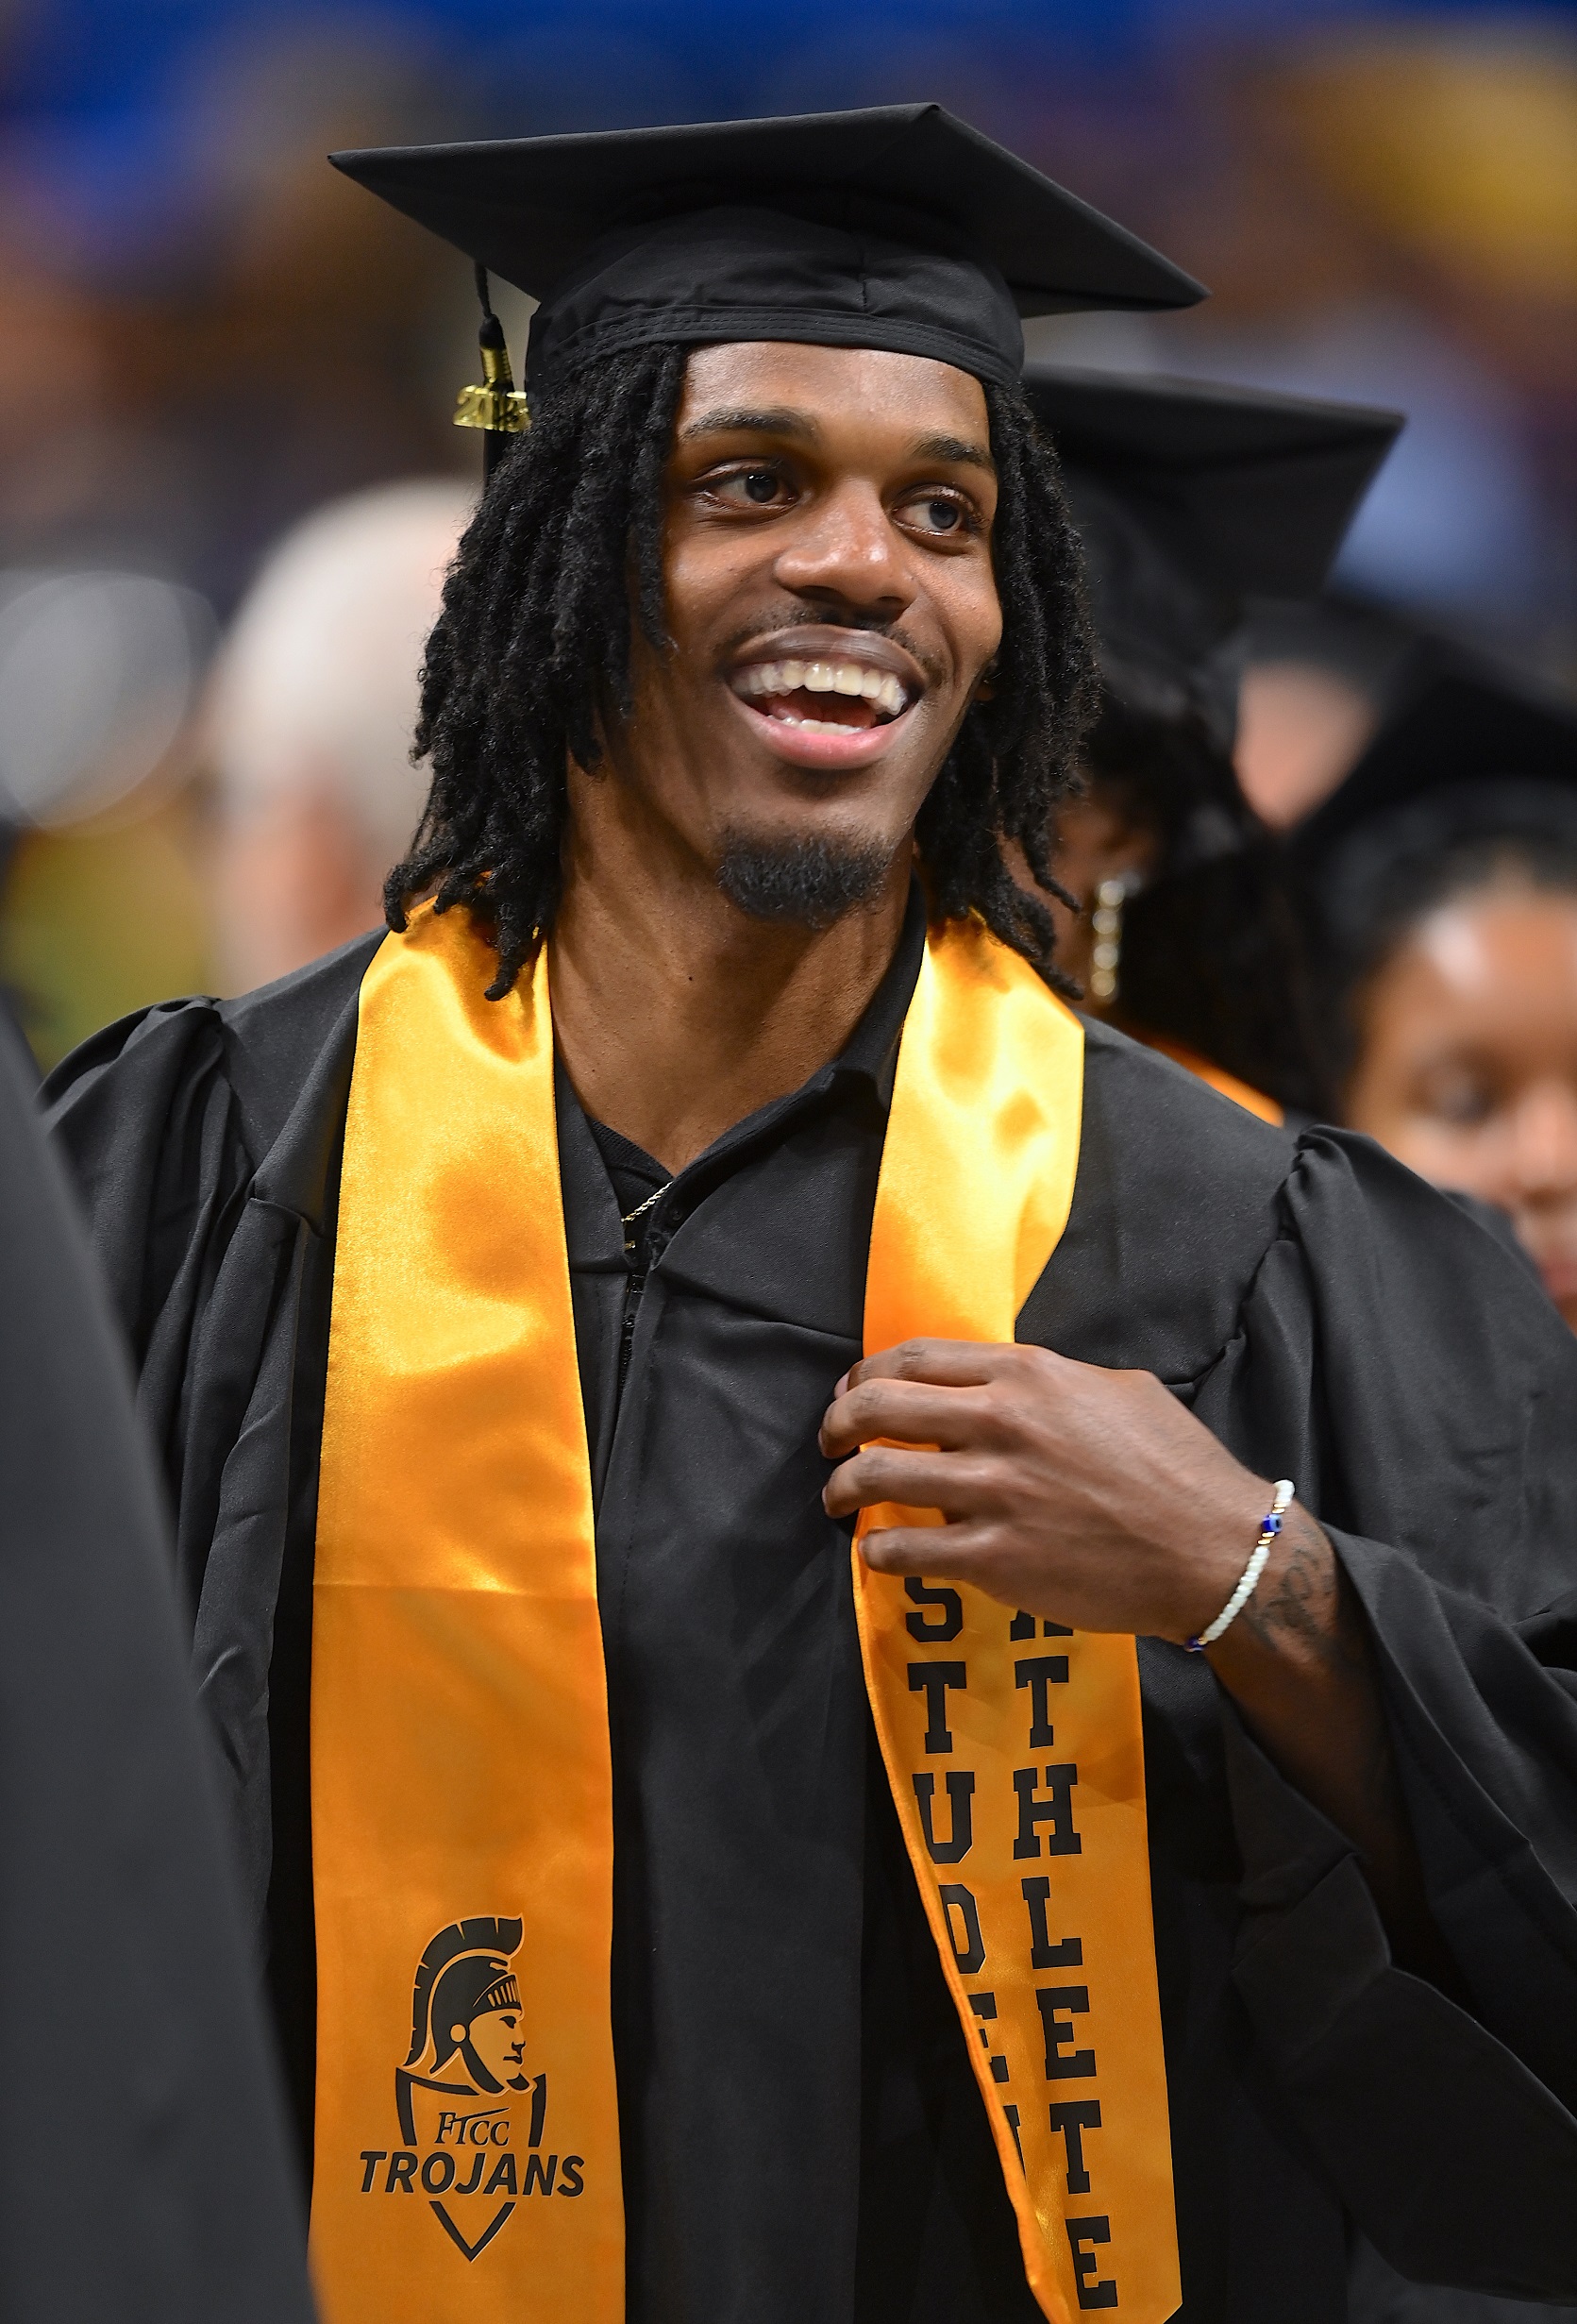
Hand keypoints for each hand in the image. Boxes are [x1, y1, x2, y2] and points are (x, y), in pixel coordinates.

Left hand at [819, 1338, 1281, 1645]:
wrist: (1213, 1548)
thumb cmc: (1176, 1466)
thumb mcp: (1118, 1389)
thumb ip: (1052, 1381)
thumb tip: (1008, 1388)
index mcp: (1026, 1375)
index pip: (913, 1358)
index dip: (866, 1373)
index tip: (850, 1392)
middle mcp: (998, 1423)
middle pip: (876, 1408)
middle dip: (837, 1425)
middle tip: (830, 1444)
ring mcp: (992, 1492)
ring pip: (875, 1478)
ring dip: (843, 1491)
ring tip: (838, 1502)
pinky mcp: (994, 1559)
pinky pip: (904, 1552)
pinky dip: (877, 1554)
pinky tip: (878, 1555)